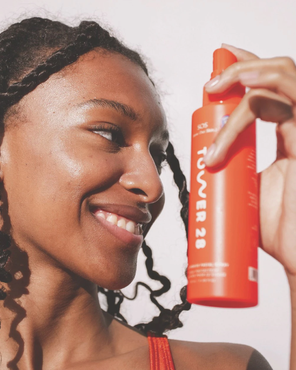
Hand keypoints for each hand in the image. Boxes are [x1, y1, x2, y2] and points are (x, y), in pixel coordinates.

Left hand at [203, 43, 295, 276]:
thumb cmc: (280, 228)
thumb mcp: (248, 190)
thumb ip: (236, 170)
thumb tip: (210, 163)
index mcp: (287, 137)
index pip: (268, 93)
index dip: (247, 73)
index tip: (218, 73)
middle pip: (277, 76)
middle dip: (242, 67)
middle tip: (211, 83)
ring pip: (281, 79)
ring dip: (244, 75)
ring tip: (214, 88)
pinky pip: (283, 103)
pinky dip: (256, 95)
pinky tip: (239, 88)